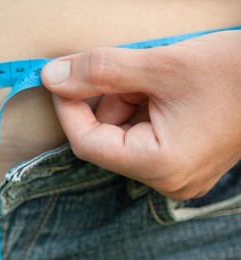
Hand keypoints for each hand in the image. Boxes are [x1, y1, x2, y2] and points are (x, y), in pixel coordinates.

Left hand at [41, 30, 240, 199]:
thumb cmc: (233, 72)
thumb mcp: (160, 65)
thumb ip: (100, 71)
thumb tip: (52, 78)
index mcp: (160, 164)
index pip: (89, 144)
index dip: (68, 110)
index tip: (62, 79)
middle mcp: (166, 178)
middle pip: (107, 137)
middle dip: (108, 99)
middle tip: (129, 71)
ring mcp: (173, 172)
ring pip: (123, 133)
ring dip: (126, 100)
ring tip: (155, 80)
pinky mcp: (178, 159)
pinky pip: (141, 134)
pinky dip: (139, 107)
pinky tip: (160, 91)